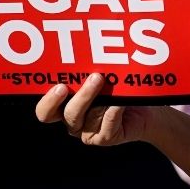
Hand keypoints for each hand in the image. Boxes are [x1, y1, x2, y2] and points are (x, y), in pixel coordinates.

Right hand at [35, 73, 154, 145]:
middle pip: (69, 114)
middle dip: (82, 95)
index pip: (46, 111)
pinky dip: (114, 111)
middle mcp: (73, 121)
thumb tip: (89, 51)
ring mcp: (88, 132)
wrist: (144, 111)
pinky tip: (120, 101)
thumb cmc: (117, 89)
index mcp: (63, 107)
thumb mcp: (100, 77)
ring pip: (89, 119)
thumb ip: (88, 70)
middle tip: (95, 78)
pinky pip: (108, 125)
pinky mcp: (106, 137)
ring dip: (100, 99)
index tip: (60, 86)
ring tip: (109, 82)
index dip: (49, 102)